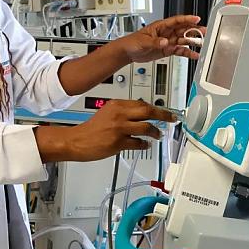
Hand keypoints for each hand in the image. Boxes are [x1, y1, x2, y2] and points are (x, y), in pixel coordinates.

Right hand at [35, 100, 176, 162]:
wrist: (77, 140)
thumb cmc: (92, 129)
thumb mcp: (107, 112)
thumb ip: (124, 112)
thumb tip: (142, 114)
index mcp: (117, 105)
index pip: (142, 104)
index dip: (157, 108)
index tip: (165, 112)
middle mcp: (119, 114)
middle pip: (147, 111)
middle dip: (163, 115)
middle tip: (171, 119)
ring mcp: (119, 128)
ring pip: (146, 127)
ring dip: (155, 132)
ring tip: (158, 135)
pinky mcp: (118, 142)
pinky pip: (138, 143)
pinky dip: (144, 144)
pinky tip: (145, 145)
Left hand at [114, 15, 203, 62]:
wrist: (128, 52)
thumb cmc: (133, 42)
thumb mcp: (144, 41)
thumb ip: (155, 42)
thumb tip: (165, 42)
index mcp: (161, 26)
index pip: (176, 21)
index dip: (187, 19)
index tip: (196, 19)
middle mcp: (166, 33)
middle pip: (183, 30)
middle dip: (194, 30)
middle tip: (204, 32)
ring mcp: (168, 41)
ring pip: (183, 40)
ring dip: (192, 42)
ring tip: (202, 44)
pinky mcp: (167, 50)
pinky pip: (180, 50)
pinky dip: (187, 53)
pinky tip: (194, 55)